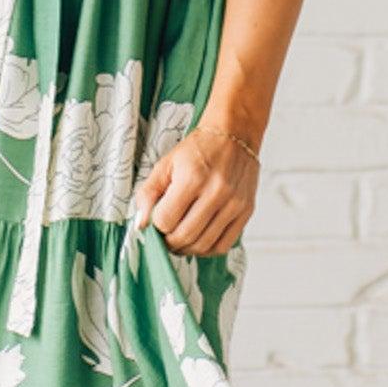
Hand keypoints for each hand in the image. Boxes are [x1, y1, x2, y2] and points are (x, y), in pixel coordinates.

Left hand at [132, 124, 258, 255]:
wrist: (234, 136)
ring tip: (178, 240)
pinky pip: (224, 245)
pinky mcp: (246, 211)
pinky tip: (198, 240)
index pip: (166, 220)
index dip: (156, 225)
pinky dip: (207, 250)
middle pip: (184, 236)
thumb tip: (141, 224)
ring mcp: (234, 204)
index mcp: (193, 178)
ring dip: (186, 249)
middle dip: (168, 242)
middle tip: (164, 236)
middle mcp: (216, 192)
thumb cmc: (198, 150)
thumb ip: (148, 194)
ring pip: (203, 245)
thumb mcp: (165, 165)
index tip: (155, 221)